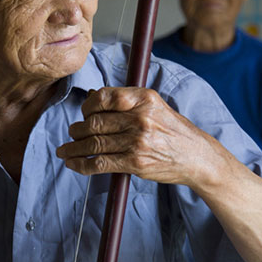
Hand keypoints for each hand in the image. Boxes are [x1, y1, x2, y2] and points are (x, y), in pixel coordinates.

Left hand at [56, 87, 219, 185]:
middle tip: (72, 134)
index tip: (84, 113)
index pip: (104, 96)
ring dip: (73, 148)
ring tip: (65, 150)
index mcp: (144, 98)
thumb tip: (92, 97)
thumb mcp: (155, 107)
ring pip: (94, 143)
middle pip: (95, 122)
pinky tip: (73, 163)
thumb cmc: (173, 131)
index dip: (88, 106)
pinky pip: (99, 163)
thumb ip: (127, 102)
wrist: (197, 157)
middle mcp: (140, 117)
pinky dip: (81, 164)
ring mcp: (138, 141)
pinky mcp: (135, 163)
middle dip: (77, 129)